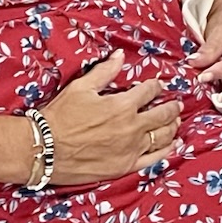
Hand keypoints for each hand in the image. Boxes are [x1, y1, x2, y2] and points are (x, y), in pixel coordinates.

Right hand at [41, 60, 182, 181]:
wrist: (45, 149)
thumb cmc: (60, 117)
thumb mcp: (81, 87)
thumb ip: (104, 72)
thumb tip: (119, 55)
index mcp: (123, 105)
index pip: (149, 92)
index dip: (156, 86)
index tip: (158, 86)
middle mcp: (132, 127)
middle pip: (163, 115)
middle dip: (172, 107)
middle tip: (176, 104)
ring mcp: (131, 149)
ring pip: (162, 136)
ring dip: (172, 127)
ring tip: (176, 122)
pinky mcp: (126, 166)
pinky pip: (154, 158)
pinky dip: (167, 150)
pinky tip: (173, 145)